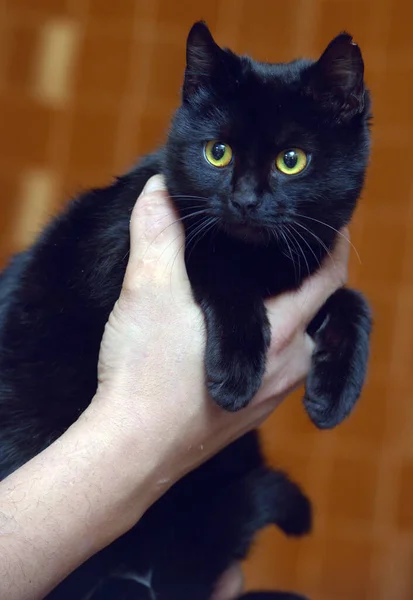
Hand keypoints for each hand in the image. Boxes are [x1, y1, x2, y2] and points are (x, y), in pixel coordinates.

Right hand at [91, 175, 348, 503]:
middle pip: (319, 316)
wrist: (129, 452)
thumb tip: (160, 189)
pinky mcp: (245, 417)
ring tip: (264, 294)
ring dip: (289, 319)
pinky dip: (268, 350)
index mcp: (279, 335)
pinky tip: (235, 344)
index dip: (333, 248)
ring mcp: (267, 398)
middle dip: (310, 283)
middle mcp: (285, 369)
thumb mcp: (150, 292)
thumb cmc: (146, 374)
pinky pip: (274, 375)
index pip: (328, 282)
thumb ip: (159, 234)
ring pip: (297, 348)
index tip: (328, 226)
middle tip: (286, 256)